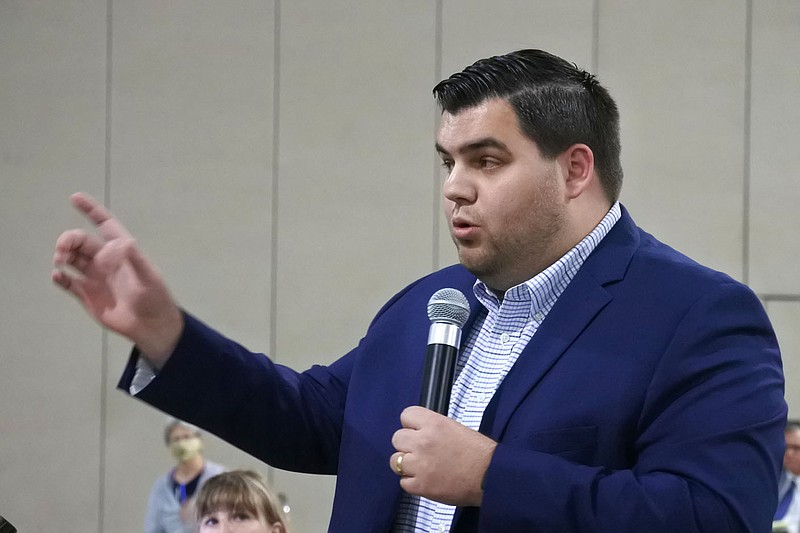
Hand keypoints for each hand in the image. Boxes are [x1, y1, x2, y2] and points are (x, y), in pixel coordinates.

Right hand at [52, 193, 182, 366]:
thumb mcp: (149, 278)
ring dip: (62, 255)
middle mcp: (105, 260)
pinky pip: (68, 282)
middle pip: (81, 241)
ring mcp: (94, 277)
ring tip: (60, 261)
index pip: (104, 224)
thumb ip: (136, 261)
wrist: (150, 325)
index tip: (75, 198)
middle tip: (63, 250)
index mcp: (121, 251)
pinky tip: (58, 276)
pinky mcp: (86, 294)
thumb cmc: (154, 298)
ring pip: (71, 258)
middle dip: (69, 239)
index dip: (91, 210)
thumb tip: (124, 243)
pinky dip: (59, 277)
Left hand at [390, 406, 496, 506]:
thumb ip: (433, 428)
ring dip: (406, 465)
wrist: (490, 477)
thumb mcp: (455, 428)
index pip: (406, 415)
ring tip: (421, 468)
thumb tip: (417, 431)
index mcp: (433, 423)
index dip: (411, 425)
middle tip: (420, 452)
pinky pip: (403, 483)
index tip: (417, 431)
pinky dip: (412, 483)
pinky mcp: (420, 486)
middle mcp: (423, 441)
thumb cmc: (478, 452)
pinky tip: (426, 481)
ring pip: (395, 461)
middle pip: (397, 438)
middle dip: (407, 445)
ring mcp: (419, 465)